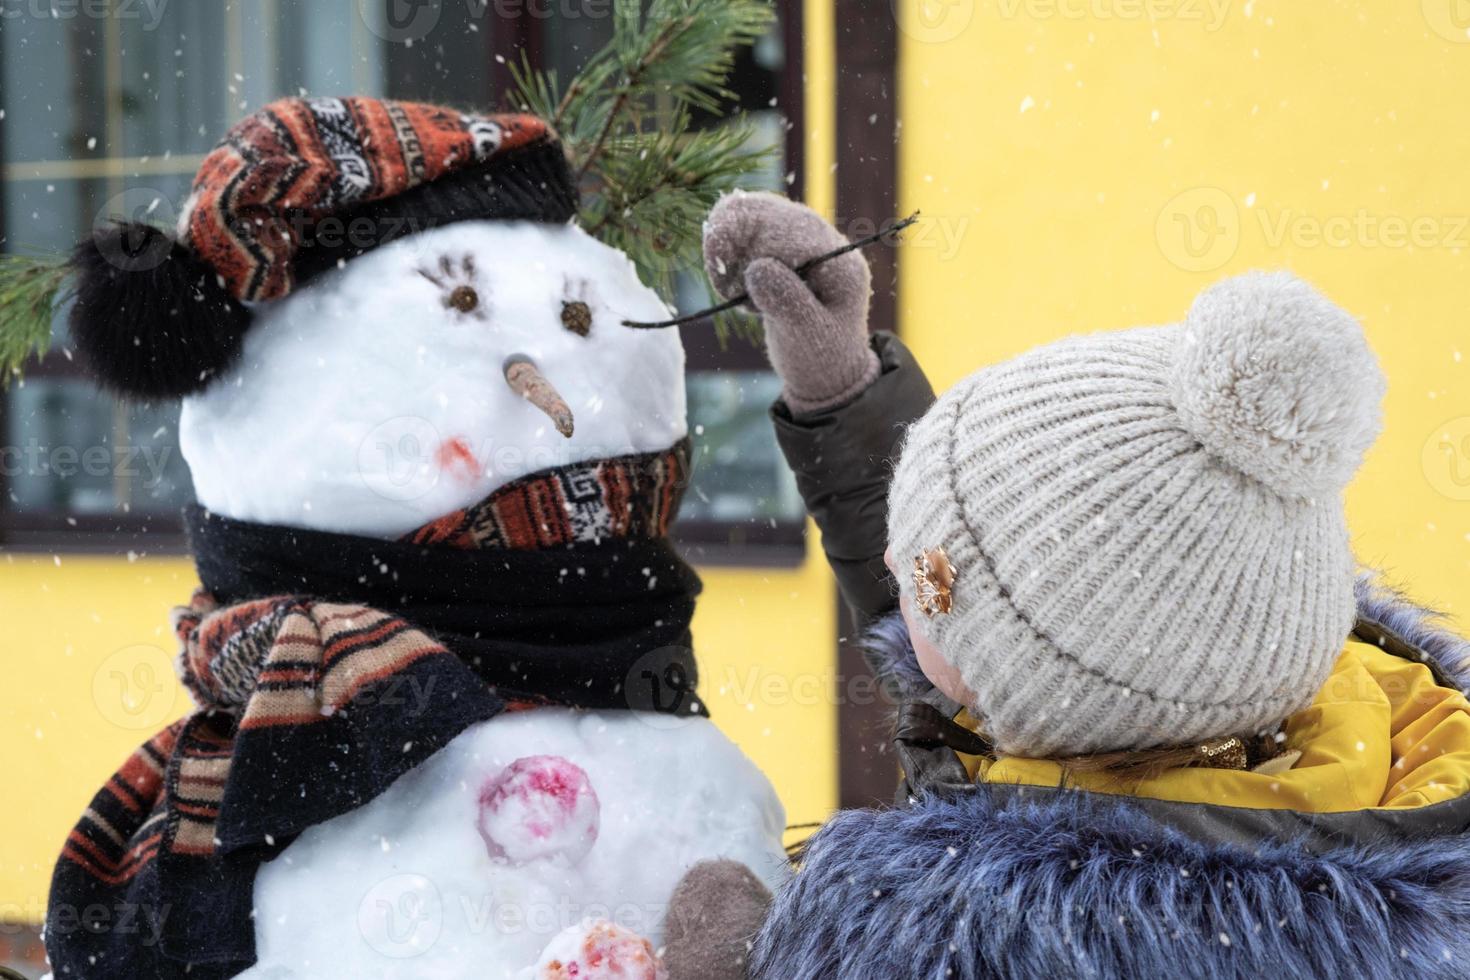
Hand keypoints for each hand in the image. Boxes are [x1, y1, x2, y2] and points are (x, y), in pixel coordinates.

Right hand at [703, 191, 878, 414]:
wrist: (825, 369)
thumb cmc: (822, 358)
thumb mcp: (809, 337)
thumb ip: (788, 303)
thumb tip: (756, 268)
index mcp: (839, 261)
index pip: (788, 231)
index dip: (750, 251)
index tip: (731, 289)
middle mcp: (821, 240)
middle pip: (765, 211)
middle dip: (733, 245)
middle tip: (726, 287)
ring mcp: (799, 239)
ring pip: (749, 212)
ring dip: (727, 248)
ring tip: (733, 290)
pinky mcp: (779, 244)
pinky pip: (742, 227)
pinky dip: (727, 253)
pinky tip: (737, 287)